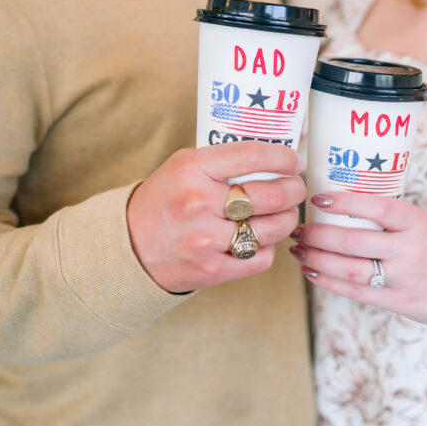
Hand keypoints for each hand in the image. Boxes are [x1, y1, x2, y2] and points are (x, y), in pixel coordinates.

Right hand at [127, 142, 304, 292]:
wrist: (130, 247)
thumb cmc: (165, 201)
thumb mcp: (184, 166)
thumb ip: (224, 160)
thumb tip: (276, 158)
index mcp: (193, 169)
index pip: (254, 156)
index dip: (284, 158)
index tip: (294, 162)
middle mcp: (199, 202)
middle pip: (272, 195)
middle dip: (295, 191)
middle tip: (296, 189)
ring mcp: (206, 239)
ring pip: (273, 228)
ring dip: (287, 220)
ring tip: (284, 214)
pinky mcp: (212, 269)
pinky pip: (261, 257)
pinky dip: (267, 248)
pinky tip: (260, 239)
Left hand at [291, 192, 426, 330]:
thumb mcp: (424, 222)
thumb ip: (390, 217)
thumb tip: (341, 204)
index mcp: (416, 221)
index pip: (374, 206)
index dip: (342, 202)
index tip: (317, 198)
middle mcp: (410, 249)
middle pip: (352, 241)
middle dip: (317, 235)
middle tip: (298, 228)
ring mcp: (404, 278)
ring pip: (348, 269)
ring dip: (317, 258)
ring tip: (299, 250)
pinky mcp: (400, 303)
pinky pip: (356, 292)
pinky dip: (328, 281)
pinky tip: (311, 271)